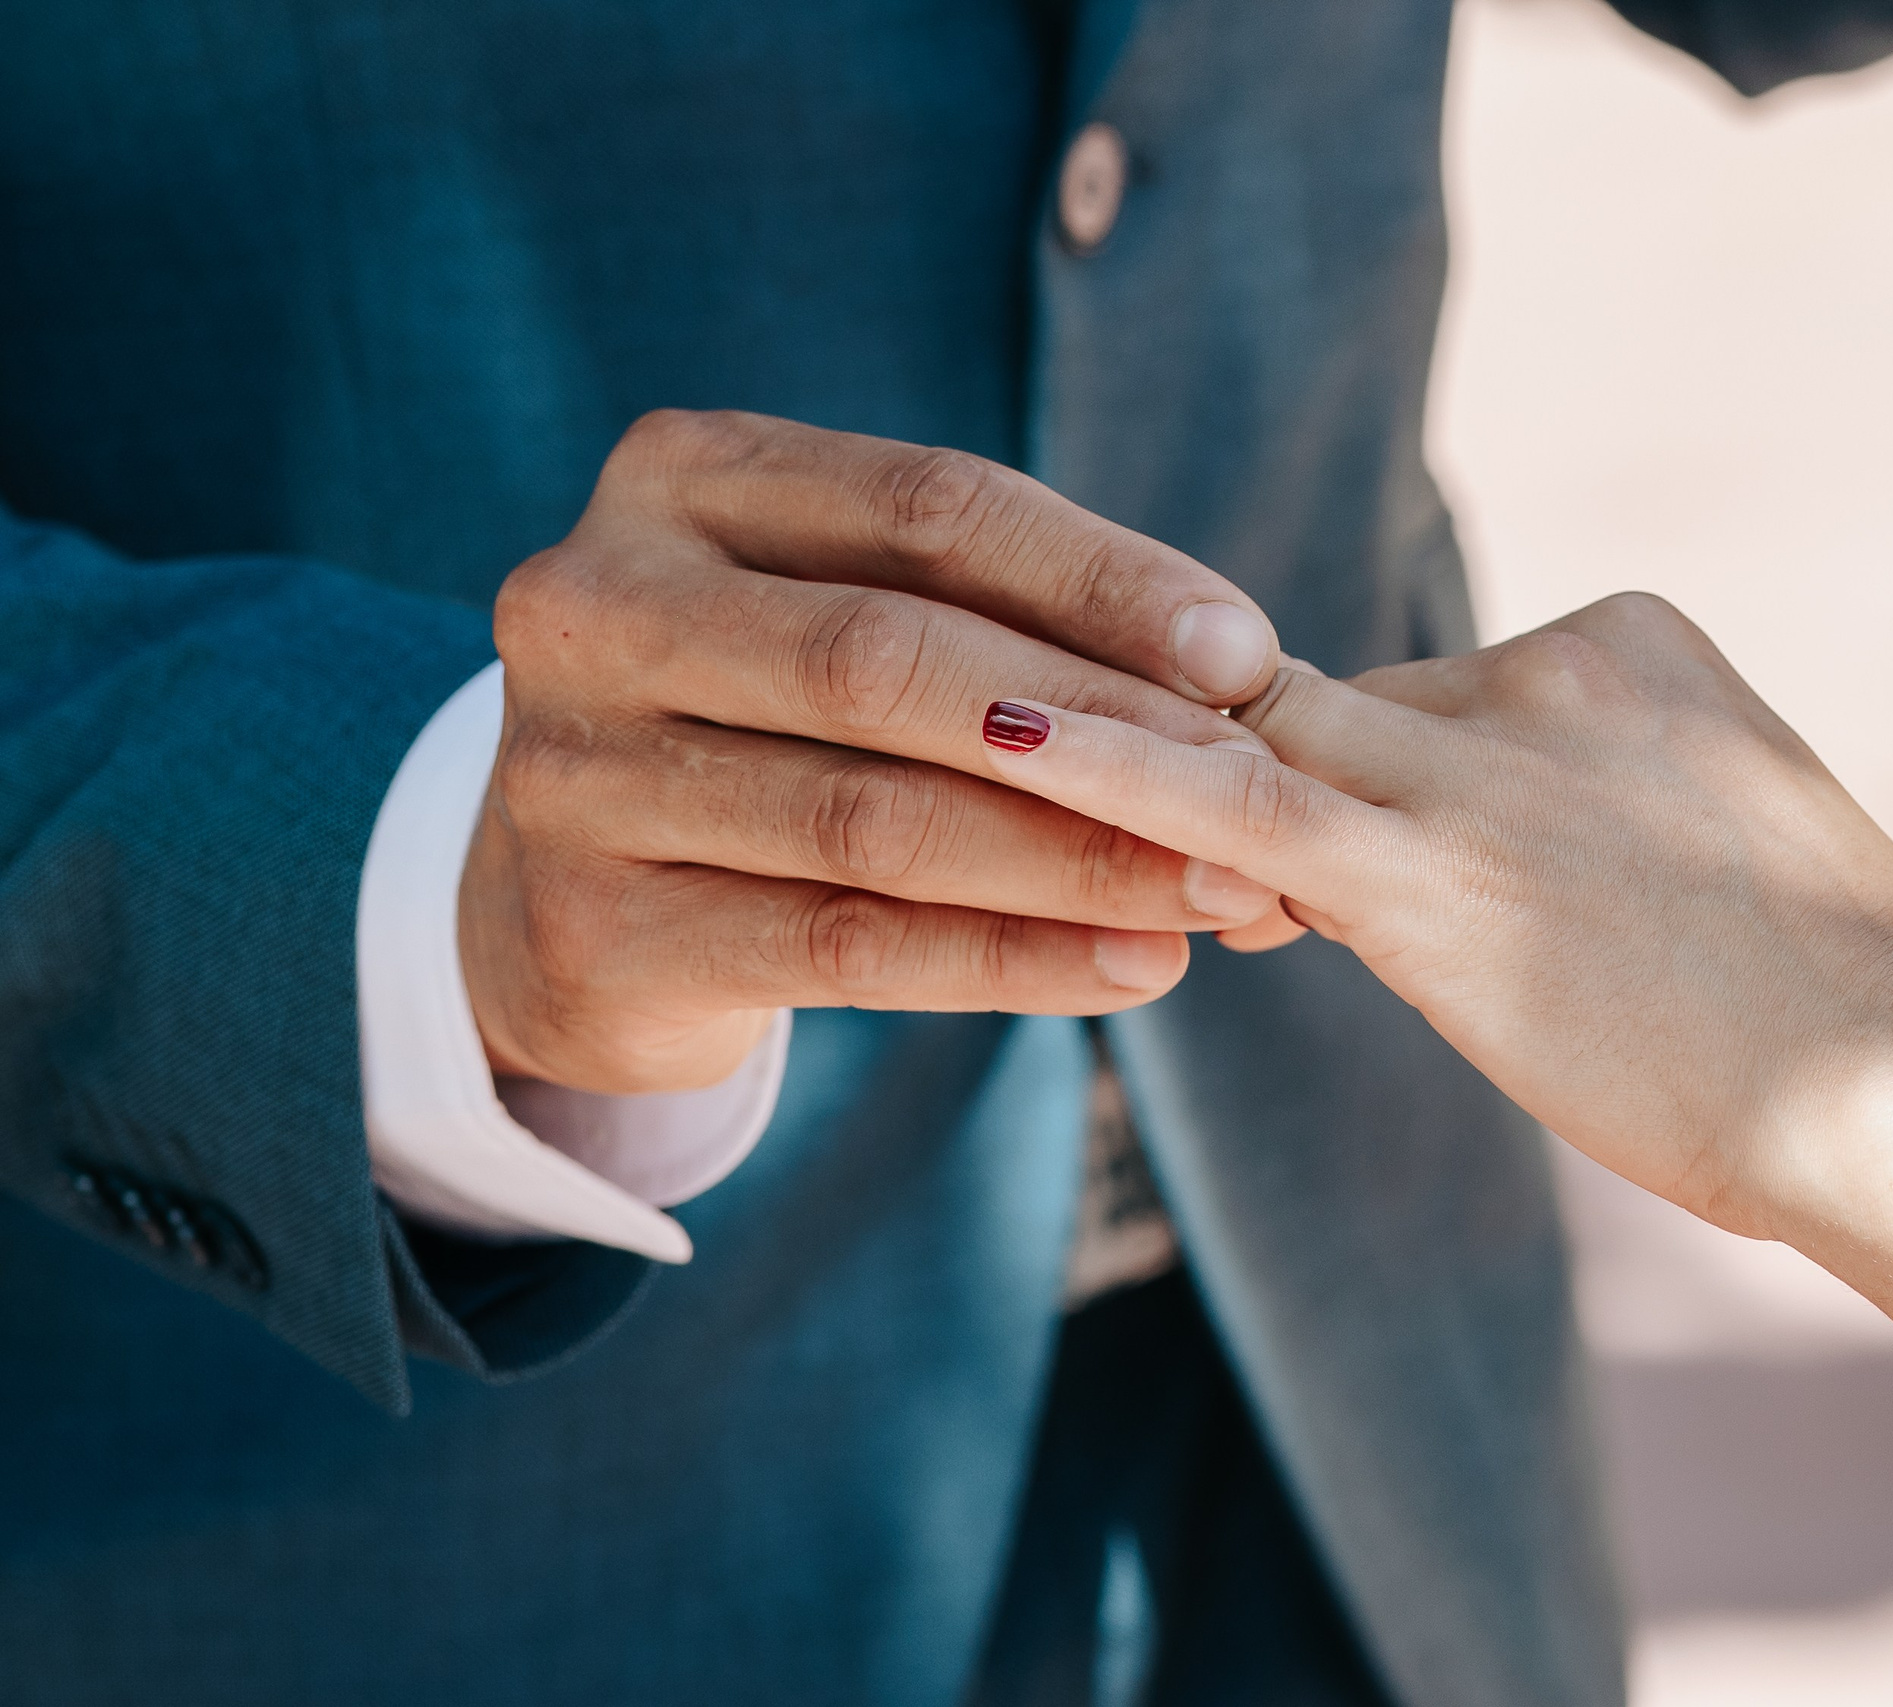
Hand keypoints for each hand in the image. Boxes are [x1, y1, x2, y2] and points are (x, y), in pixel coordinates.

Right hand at [462, 409, 1302, 1095]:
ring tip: (1218, 892)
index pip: (923, 505)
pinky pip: (843, 947)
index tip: (1246, 656)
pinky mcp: (594, 930)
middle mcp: (594, 605)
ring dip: (1074, 859)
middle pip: (887, 657)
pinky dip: (1008, 960)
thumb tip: (1234, 670)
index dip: (1100, 580)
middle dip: (1095, 729)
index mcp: (677, 480)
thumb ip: (1000, 618)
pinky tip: (1130, 966)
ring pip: (872, 818)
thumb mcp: (851, 620)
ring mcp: (572, 772)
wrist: (574, 896)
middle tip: (1247, 789)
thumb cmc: (770, 721)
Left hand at [971, 592, 1892, 1237]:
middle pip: (1323, 698)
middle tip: (1148, 832)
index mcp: (1630, 638)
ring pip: (1262, 735)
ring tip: (1013, 777)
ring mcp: (1488, 759)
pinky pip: (1230, 801)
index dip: (1346, 772)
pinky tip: (986, 738)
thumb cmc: (1849, 1018)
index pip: (1420, 687)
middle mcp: (1548, 666)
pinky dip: (1105, 767)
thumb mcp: (1728, 861)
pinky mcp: (1433, 872)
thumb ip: (1607, 818)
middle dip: (1237, 771)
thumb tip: (1528, 879)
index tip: (1280, 838)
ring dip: (1156, 778)